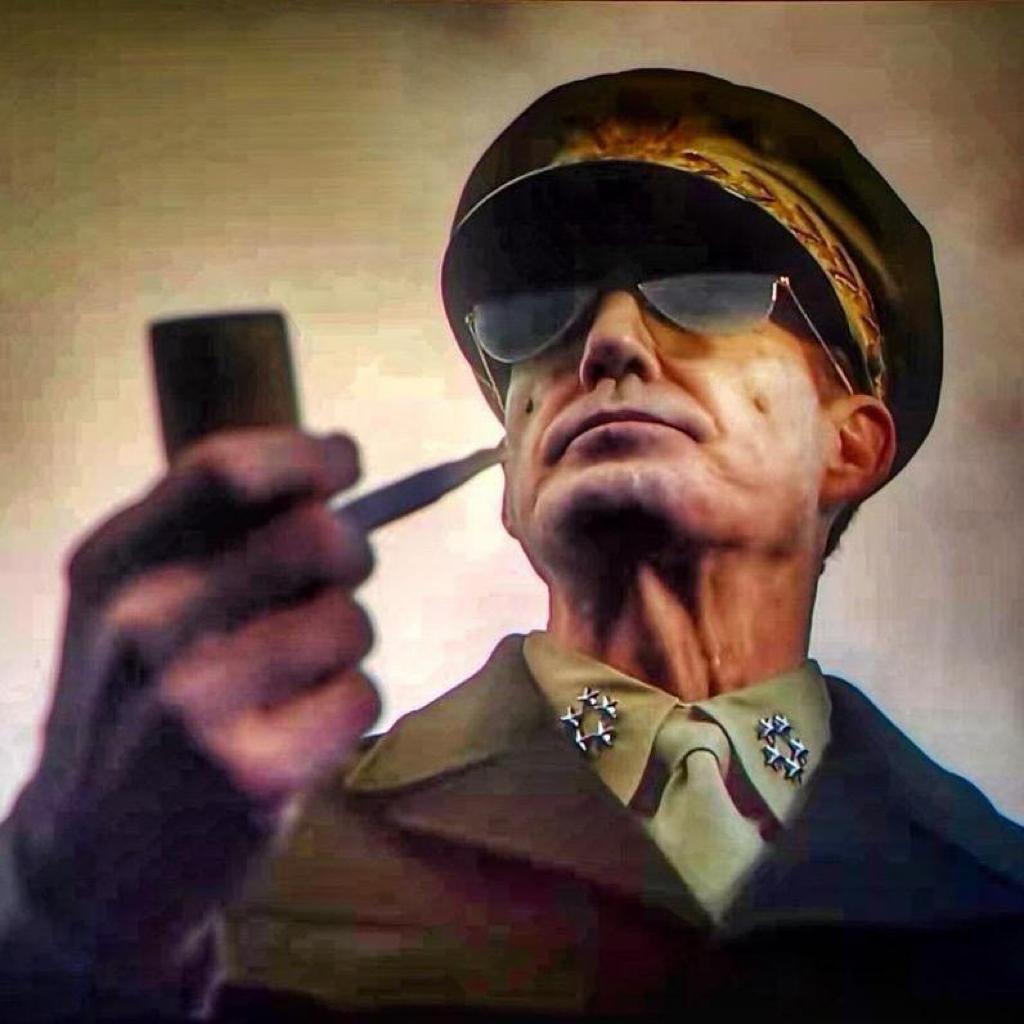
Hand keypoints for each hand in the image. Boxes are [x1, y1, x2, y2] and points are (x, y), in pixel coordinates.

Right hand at [7, 428, 378, 971]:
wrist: (87, 866)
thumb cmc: (135, 710)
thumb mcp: (132, 605)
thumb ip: (216, 533)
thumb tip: (339, 456)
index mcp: (114, 564)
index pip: (226, 467)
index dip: (308, 455)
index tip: (345, 464)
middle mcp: (143, 623)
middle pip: (315, 536)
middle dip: (351, 554)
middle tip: (334, 587)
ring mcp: (192, 702)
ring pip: (350, 619)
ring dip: (348, 643)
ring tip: (301, 677)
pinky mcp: (250, 773)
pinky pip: (362, 695)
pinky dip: (350, 707)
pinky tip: (300, 731)